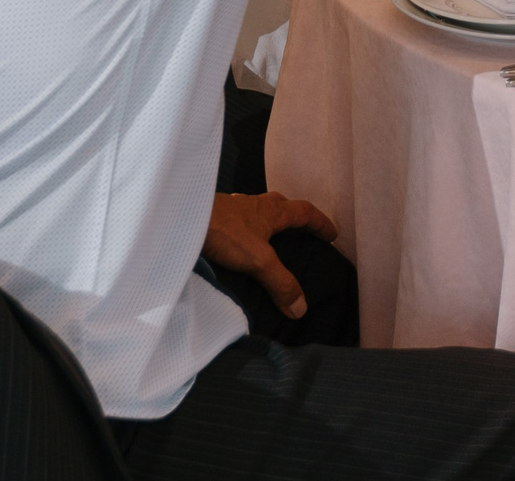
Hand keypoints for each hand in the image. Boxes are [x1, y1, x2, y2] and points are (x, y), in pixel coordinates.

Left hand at [204, 191, 338, 320]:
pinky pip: (239, 219)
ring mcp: (235, 208)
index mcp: (272, 212)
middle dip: (296, 218)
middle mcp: (256, 205)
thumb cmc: (223, 232)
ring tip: (271, 236)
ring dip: (270, 220)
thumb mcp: (258, 261)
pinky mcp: (217, 215)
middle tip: (304, 230)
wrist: (182, 217)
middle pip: (283, 206)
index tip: (332, 234)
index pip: (305, 213)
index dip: (320, 223)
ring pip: (259, 210)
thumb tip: (301, 307)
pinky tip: (238, 239)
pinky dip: (247, 227)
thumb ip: (280, 283)